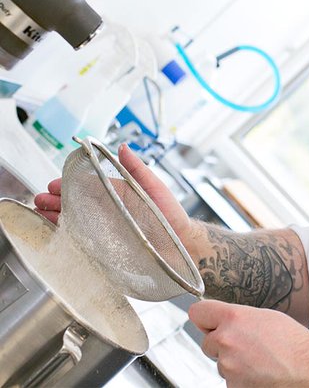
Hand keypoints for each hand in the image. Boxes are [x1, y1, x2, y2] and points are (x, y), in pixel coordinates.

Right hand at [34, 144, 199, 249]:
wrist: (182, 247)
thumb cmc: (172, 217)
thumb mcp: (155, 189)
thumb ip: (138, 169)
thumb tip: (123, 147)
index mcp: (117, 194)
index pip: (86, 186)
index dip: (68, 184)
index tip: (53, 185)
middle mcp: (109, 210)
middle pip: (75, 202)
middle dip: (55, 200)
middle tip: (40, 200)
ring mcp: (106, 229)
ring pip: (74, 219)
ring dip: (55, 216)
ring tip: (41, 214)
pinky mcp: (107, 247)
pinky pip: (82, 240)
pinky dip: (65, 235)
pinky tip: (53, 233)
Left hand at [188, 300, 308, 386]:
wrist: (308, 370)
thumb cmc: (294, 343)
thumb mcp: (267, 317)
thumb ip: (240, 317)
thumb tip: (225, 320)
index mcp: (233, 318)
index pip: (198, 313)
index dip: (205, 318)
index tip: (210, 322)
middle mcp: (226, 341)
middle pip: (207, 341)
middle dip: (221, 344)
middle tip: (246, 344)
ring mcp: (227, 365)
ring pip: (220, 362)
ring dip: (233, 362)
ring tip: (259, 359)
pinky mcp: (232, 385)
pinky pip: (229, 379)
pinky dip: (241, 377)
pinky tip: (259, 372)